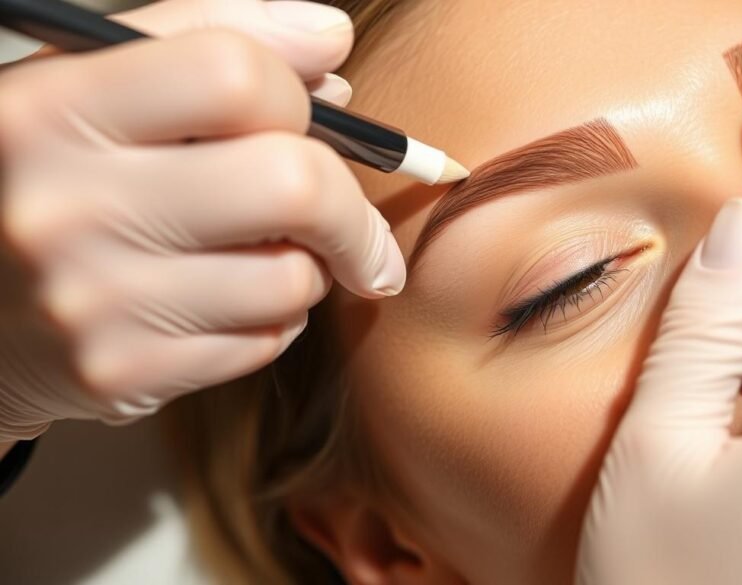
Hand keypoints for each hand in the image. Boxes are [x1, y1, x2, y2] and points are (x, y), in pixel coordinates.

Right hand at [0, 0, 404, 440]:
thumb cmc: (41, 180)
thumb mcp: (84, 86)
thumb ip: (203, 38)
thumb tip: (329, 38)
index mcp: (50, 110)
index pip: (234, 76)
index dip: (291, 92)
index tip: (304, 116)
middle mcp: (66, 208)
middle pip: (293, 184)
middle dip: (347, 204)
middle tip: (347, 219)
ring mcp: (95, 303)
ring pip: (293, 277)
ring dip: (305, 266)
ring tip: (259, 254)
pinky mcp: (123, 375)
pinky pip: (266, 341)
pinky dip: (271, 319)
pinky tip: (224, 299)